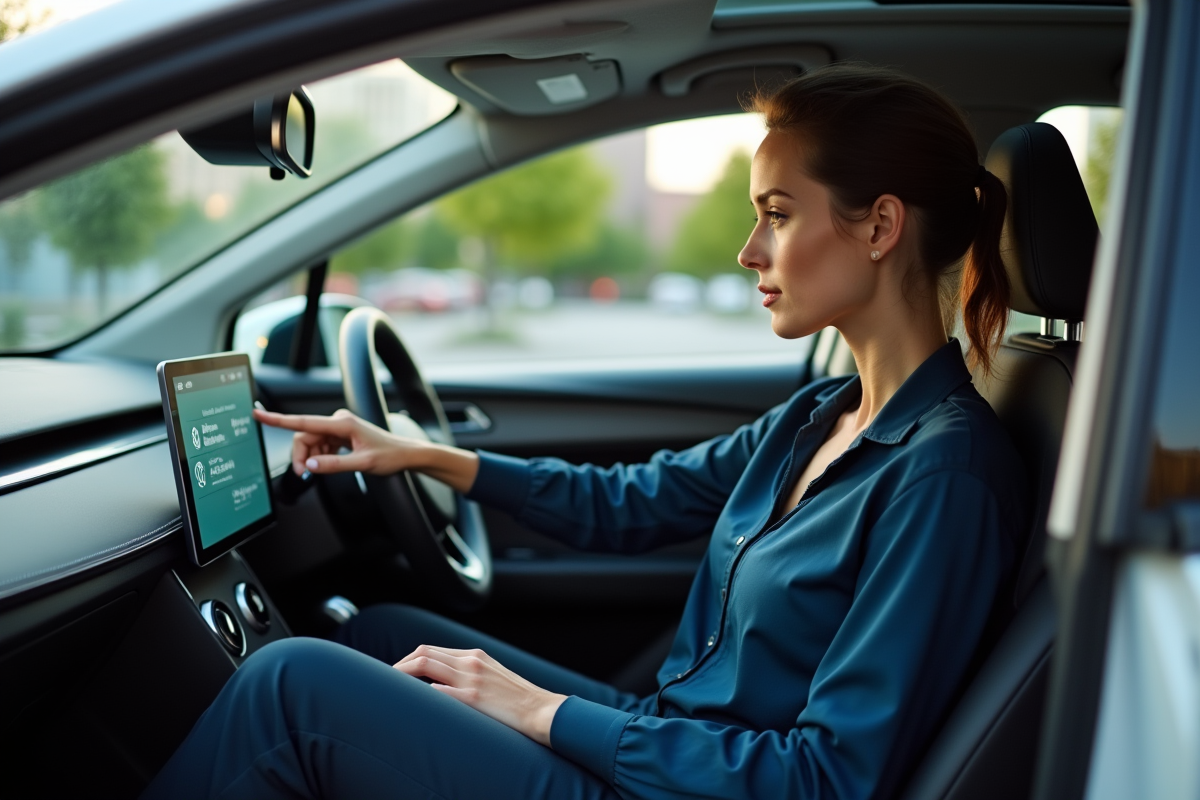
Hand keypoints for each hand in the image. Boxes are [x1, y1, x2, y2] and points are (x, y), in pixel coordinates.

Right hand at [253, 407, 480, 491]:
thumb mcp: (362, 464)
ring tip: (322, 470)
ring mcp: (338, 428)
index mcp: (342, 423)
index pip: (303, 422)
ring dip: (310, 457)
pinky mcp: (340, 435)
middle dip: (301, 456)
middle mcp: (338, 421)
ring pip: (310, 442)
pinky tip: (328, 462)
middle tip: (306, 474)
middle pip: (304, 436)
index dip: (277, 419)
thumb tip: (310, 465)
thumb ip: (334, 465)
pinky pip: (319, 444)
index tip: (257, 414)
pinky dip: (319, 456)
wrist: (406, 454)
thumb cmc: (390, 456)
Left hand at [394, 645, 566, 746]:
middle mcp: (470, 662)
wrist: (540, 709)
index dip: (408, 660)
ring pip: (425, 666)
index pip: (430, 649)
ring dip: (402, 676)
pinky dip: (422, 694)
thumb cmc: (516, 698)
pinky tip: (412, 702)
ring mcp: (471, 679)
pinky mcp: (474, 699)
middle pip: (423, 654)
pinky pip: (439, 692)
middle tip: (385, 681)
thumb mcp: (492, 674)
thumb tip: (442, 680)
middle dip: (399, 666)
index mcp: (474, 655)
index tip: (396, 674)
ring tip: (390, 690)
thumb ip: (469, 672)